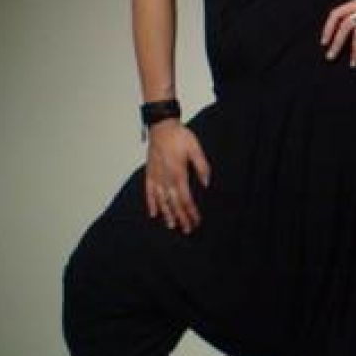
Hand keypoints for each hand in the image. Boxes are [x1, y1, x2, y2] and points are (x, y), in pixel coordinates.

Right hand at [145, 119, 210, 233]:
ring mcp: (156, 177)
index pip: (186, 199)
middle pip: (174, 203)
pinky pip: (149, 192)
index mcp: (178, 173)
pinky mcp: (149, 174)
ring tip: (172, 225)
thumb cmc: (180, 136)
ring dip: (167, 214)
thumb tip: (206, 183)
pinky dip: (151, 203)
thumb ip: (202, 167)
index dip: (191, 211)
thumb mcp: (195, 149)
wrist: (161, 127)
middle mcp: (166, 179)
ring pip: (161, 201)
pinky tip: (153, 213)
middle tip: (187, 229)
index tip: (197, 220)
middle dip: (181, 217)